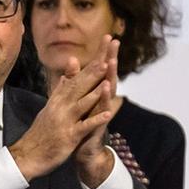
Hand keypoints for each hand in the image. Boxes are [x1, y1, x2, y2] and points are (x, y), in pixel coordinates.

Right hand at [9, 43, 113, 181]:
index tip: (99, 55)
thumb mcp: (50, 109)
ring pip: (81, 103)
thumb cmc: (41, 133)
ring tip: (107, 80)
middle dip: (92, 73)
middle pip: (78, 87)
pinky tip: (108, 114)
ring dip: (95, 92)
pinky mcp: (68, 136)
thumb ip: (60, 91)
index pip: (74, 81)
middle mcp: (60, 107)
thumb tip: (66, 76)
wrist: (27, 155)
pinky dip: (96, 119)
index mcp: (57, 101)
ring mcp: (64, 121)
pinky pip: (84, 126)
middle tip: (106, 57)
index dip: (87, 68)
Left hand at [71, 36, 119, 187]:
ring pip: (108, 92)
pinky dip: (104, 101)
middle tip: (115, 42)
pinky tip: (106, 90)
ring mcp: (101, 112)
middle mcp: (101, 100)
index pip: (99, 71)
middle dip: (111, 58)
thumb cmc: (80, 126)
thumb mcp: (76, 102)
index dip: (103, 54)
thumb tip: (73, 62)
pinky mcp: (99, 124)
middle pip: (107, 76)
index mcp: (93, 94)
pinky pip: (102, 111)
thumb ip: (75, 83)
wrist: (83, 152)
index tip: (107, 36)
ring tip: (112, 62)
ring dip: (110, 77)